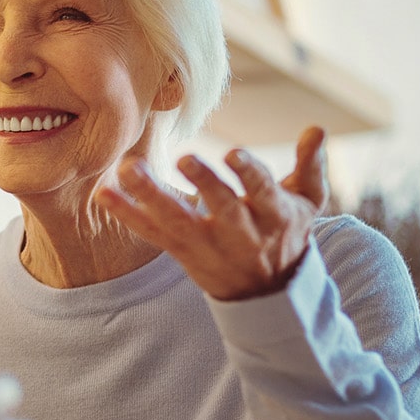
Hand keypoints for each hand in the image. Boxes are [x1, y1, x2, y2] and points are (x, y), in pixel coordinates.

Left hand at [98, 126, 327, 300]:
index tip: (235, 153)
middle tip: (184, 157)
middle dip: (204, 183)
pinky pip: (151, 234)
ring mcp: (208, 245)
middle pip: (222, 208)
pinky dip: (126, 215)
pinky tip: (103, 193)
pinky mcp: (181, 253)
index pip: (264, 193)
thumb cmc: (287, 231)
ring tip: (129, 168)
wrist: (268, 290)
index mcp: (275, 216)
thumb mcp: (307, 202)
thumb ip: (310, 165)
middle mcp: (241, 233)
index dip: (250, 174)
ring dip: (151, 195)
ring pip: (178, 222)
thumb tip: (316, 129)